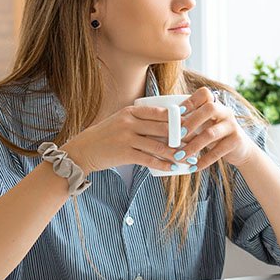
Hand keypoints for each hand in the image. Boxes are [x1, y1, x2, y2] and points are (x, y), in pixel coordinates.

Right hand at [62, 106, 180, 173]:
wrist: (83, 150)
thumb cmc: (106, 135)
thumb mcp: (121, 120)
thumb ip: (140, 119)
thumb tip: (167, 122)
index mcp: (130, 112)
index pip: (159, 112)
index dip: (177, 118)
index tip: (191, 122)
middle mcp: (129, 123)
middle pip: (162, 128)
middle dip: (181, 136)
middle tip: (196, 141)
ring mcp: (127, 138)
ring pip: (158, 145)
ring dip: (175, 153)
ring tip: (188, 158)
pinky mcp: (125, 154)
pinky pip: (148, 160)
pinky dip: (162, 164)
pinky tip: (172, 168)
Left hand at [174, 87, 259, 170]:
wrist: (240, 149)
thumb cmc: (214, 134)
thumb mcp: (204, 124)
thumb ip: (190, 121)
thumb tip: (164, 127)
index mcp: (215, 104)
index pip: (204, 94)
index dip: (190, 101)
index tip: (178, 112)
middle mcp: (225, 112)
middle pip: (210, 109)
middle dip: (191, 122)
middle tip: (178, 135)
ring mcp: (232, 125)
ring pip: (211, 133)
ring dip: (193, 146)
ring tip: (180, 156)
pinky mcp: (236, 141)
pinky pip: (217, 151)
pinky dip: (203, 161)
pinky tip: (193, 167)